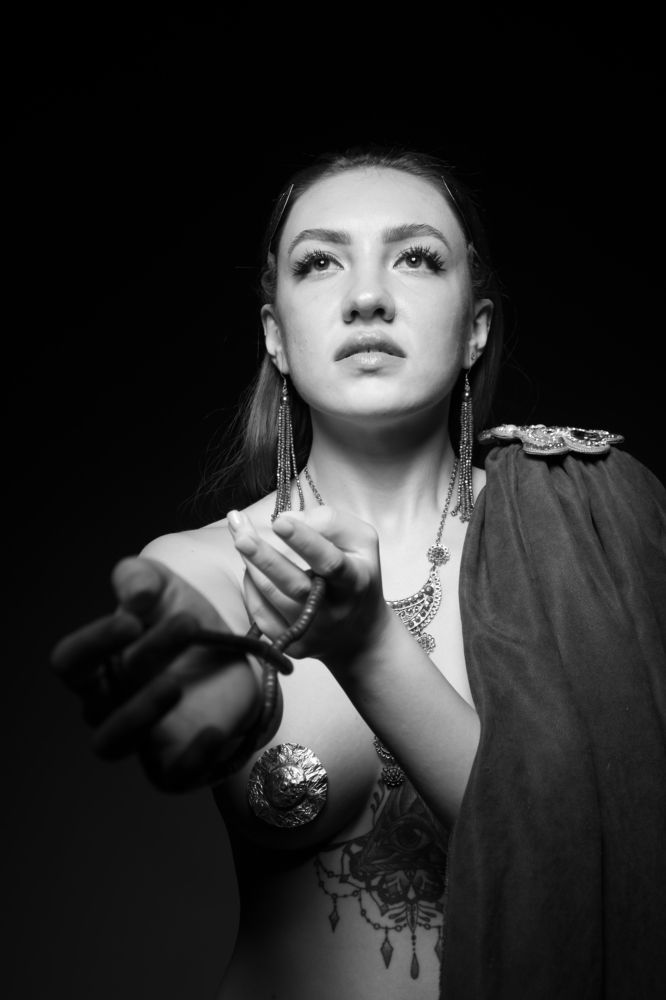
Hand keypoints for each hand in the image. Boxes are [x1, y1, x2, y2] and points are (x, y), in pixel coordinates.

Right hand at [51, 557, 261, 791]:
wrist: (235, 663)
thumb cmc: (184, 626)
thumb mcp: (165, 590)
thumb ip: (139, 578)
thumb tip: (135, 594)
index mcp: (98, 665)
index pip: (70, 662)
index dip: (93, 643)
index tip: (134, 621)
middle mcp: (108, 706)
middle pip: (97, 700)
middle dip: (142, 660)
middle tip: (188, 622)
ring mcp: (138, 739)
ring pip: (112, 743)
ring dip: (140, 713)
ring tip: (175, 684)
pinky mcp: (173, 765)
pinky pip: (169, 776)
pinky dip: (190, 758)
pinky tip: (212, 731)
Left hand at [228, 506, 393, 666]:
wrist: (361, 632)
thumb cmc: (358, 574)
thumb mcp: (362, 541)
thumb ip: (331, 522)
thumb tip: (286, 519)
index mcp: (355, 581)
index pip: (329, 561)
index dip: (304, 541)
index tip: (279, 521)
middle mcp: (334, 610)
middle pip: (294, 585)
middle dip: (264, 558)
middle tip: (240, 534)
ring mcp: (312, 631)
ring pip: (272, 598)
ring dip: (251, 565)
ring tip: (239, 536)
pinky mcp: (293, 645)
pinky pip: (261, 615)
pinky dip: (251, 588)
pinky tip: (250, 568)